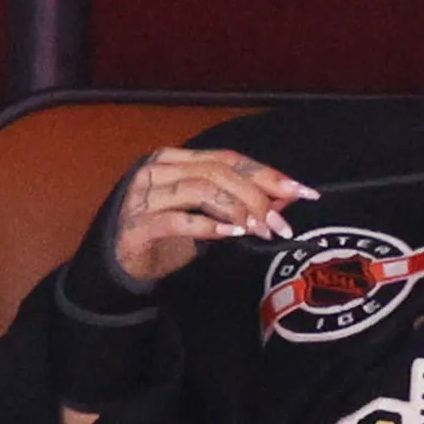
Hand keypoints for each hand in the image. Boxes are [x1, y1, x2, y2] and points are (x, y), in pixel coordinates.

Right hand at [112, 148, 316, 283]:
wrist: (121, 264)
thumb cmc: (167, 234)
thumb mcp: (208, 214)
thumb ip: (241, 201)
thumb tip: (286, 197)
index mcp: (175, 159)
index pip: (229, 159)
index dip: (267, 174)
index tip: (302, 192)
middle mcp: (157, 170)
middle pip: (218, 172)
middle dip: (256, 196)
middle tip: (280, 223)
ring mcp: (143, 195)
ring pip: (200, 189)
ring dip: (237, 211)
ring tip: (259, 231)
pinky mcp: (137, 224)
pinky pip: (178, 219)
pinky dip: (209, 226)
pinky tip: (231, 235)